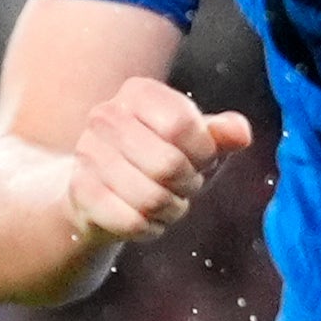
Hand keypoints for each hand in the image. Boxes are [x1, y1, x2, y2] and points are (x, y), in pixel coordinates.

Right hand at [64, 80, 249, 252]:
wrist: (102, 188)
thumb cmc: (158, 158)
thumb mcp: (195, 142)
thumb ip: (221, 134)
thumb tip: (240, 134)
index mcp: (138, 92)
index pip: (180, 123)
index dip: (203, 151)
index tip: (203, 160)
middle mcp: (106, 116)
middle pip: (167, 164)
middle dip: (188, 184)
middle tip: (185, 186)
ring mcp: (88, 154)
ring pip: (150, 198)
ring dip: (170, 209)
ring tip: (168, 203)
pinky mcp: (80, 192)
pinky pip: (131, 221)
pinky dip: (149, 228)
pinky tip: (147, 219)